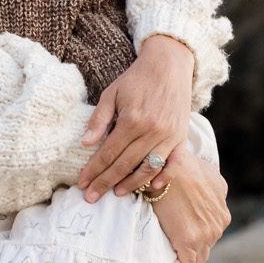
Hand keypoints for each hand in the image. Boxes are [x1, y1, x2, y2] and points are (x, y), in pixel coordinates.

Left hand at [77, 34, 193, 202]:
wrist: (169, 65)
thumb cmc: (136, 79)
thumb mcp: (112, 93)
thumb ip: (99, 119)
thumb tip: (85, 144)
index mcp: (132, 120)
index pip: (108, 153)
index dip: (93, 170)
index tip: (82, 183)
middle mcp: (151, 131)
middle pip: (124, 164)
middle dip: (105, 182)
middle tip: (91, 197)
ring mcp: (169, 136)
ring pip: (148, 168)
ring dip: (131, 184)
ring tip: (116, 193)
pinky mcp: (181, 137)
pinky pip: (174, 163)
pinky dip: (164, 177)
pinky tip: (152, 188)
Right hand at [151, 147, 229, 262]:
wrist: (169, 167)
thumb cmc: (185, 167)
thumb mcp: (212, 176)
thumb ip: (217, 192)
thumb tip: (216, 197)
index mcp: (223, 215)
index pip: (212, 235)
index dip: (199, 236)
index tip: (187, 235)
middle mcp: (217, 227)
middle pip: (207, 247)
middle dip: (194, 246)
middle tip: (177, 243)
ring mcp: (205, 236)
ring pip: (198, 257)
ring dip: (188, 255)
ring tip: (173, 253)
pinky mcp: (188, 242)